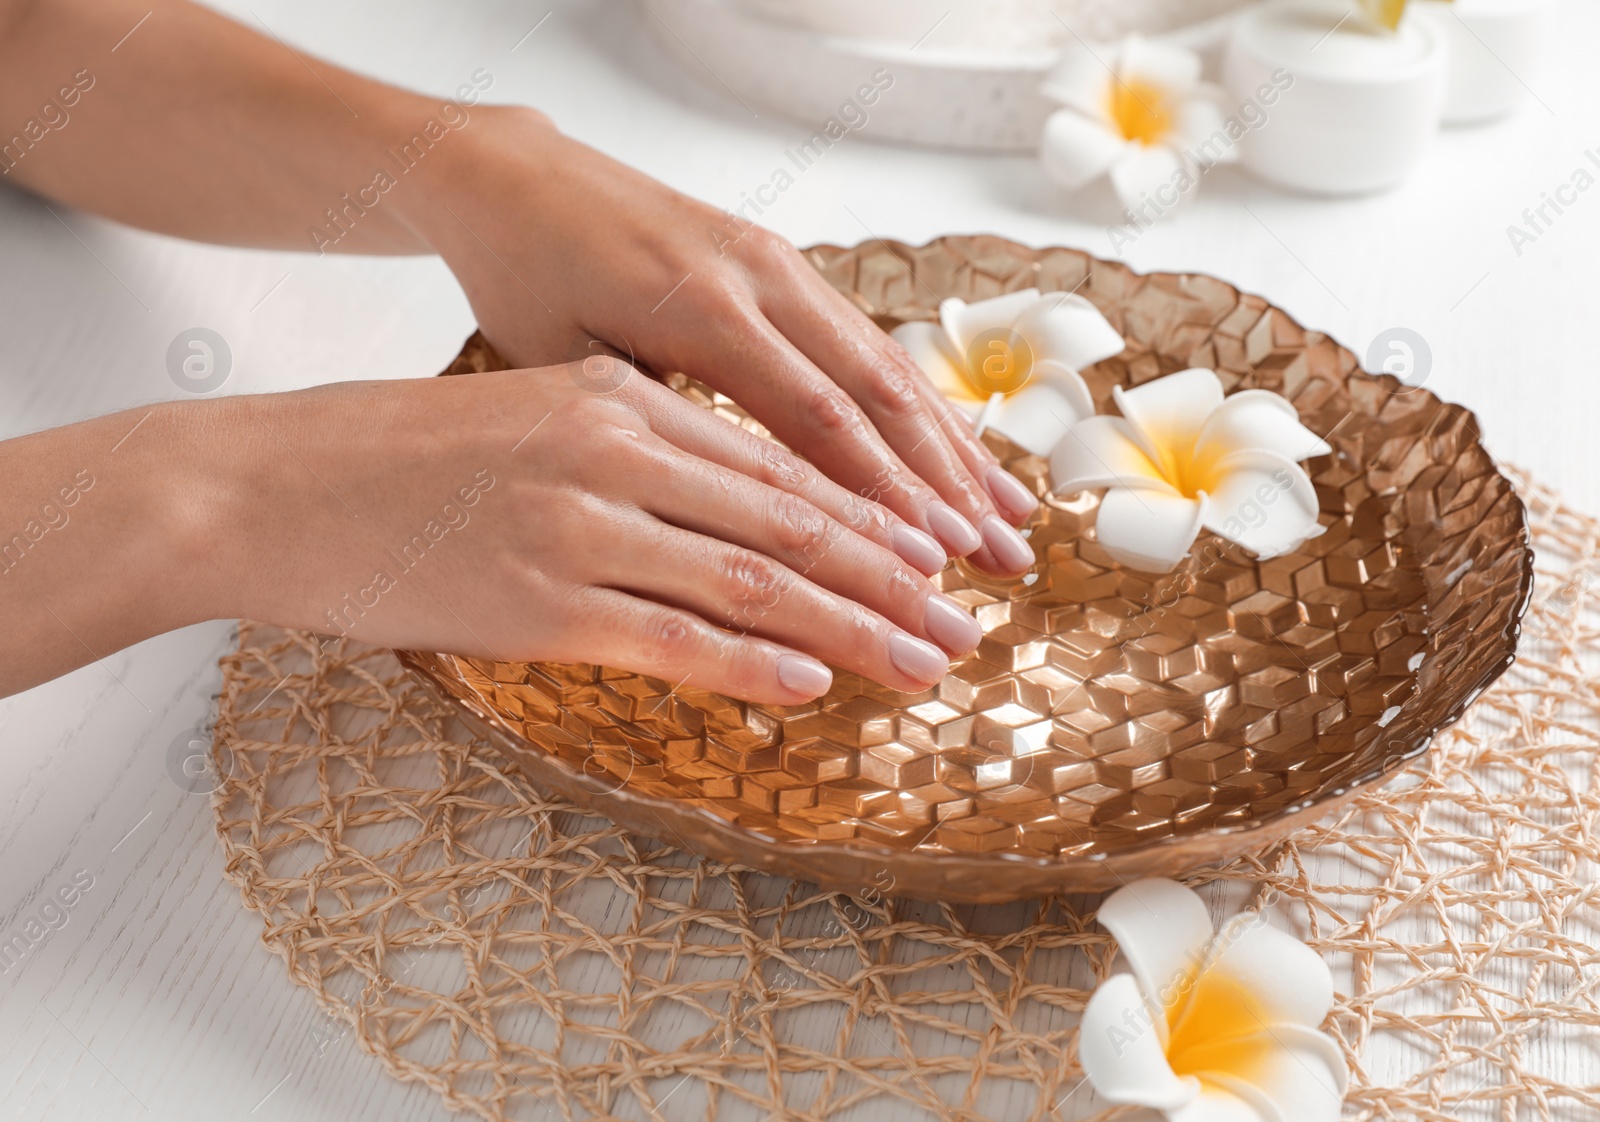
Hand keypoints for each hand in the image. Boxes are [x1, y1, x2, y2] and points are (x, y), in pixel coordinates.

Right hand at [208, 363, 983, 703]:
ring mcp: (579, 525)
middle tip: (962, 624)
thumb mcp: (526, 419)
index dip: (869, 520)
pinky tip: (812, 684)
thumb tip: (718, 519)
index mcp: (615, 398)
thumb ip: (625, 453)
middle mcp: (613, 449)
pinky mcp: (539, 601)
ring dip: (854, 628)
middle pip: (792, 521)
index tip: (931, 560)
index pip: (777, 465)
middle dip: (892, 580)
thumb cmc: (389, 459)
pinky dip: (754, 662)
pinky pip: (676, 635)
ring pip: (756, 579)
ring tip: (923, 664)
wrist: (261, 484)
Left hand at [401, 109, 1041, 576]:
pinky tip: (960, 457)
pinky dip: (921, 410)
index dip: (882, 496)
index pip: (817, 417)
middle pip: (879, 392)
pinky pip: (866, 343)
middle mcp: (762, 279)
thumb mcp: (566, 364)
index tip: (935, 563)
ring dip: (954, 451)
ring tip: (1012, 520)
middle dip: (949, 487)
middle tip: (1005, 561)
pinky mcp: (786, 267)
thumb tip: (730, 521)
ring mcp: (782, 266)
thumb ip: (653, 428)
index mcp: (702, 309)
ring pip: (888, 366)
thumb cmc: (526, 279)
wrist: (520, 180)